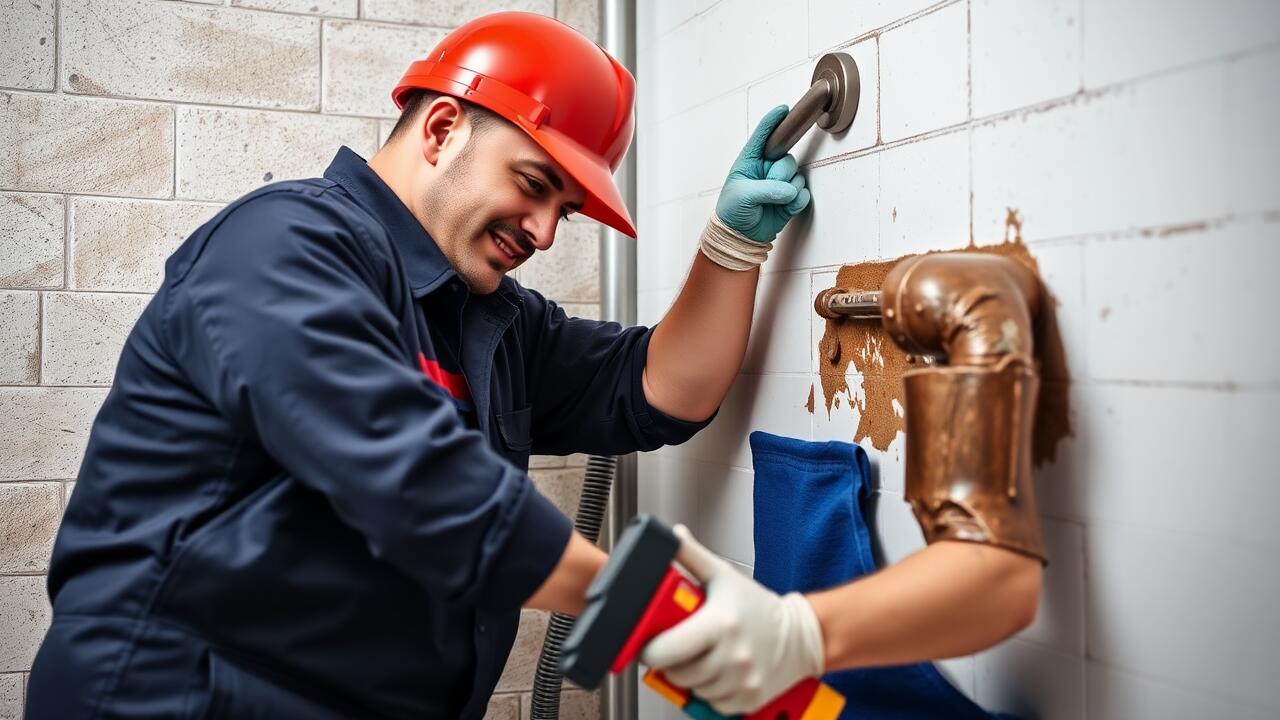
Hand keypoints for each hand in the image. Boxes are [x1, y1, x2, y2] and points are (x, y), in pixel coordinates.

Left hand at [639, 525, 824, 714]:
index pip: (667, 650)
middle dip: (672, 663)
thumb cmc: (760, 608)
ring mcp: (742, 681)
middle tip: (679, 649)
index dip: (652, 650)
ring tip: (703, 658)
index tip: (652, 645)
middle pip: (677, 673)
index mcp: (720, 624)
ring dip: (692, 678)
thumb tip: (672, 536)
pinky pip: (714, 704)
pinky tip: (719, 673)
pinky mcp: (750, 700)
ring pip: (694, 690)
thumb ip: (693, 556)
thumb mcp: (724, 576)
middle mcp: (732, 656)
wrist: (802, 635)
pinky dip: (711, 693)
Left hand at [715, 105, 811, 242]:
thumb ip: (766, 189)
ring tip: (773, 201)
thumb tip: (788, 190)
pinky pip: (803, 194)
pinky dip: (797, 200)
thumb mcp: (742, 196)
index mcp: (750, 161)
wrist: (740, 235)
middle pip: (787, 159)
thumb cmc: (732, 211)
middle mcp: (767, 169)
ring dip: (788, 189)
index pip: (763, 137)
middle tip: (771, 186)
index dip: (773, 122)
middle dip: (781, 173)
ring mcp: (780, 183)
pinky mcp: (790, 199)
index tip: (783, 109)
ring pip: (797, 176)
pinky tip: (785, 207)